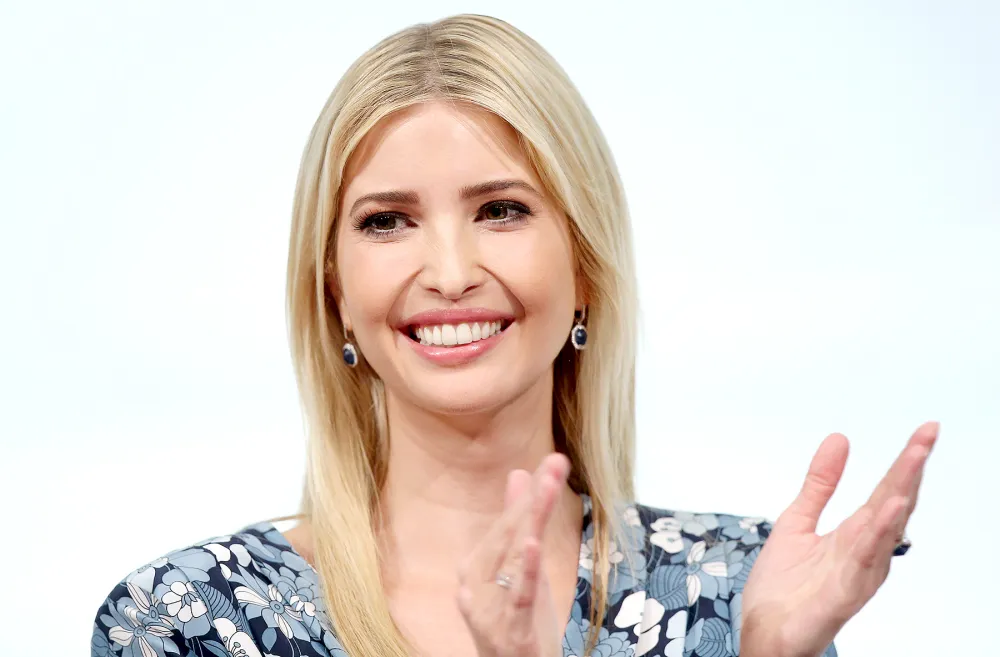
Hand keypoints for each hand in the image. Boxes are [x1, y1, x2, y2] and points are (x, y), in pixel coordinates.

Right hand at [456, 453, 569, 656]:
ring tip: (544, 492)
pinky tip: (531, 544)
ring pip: (513, 559)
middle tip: (555, 466)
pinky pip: (518, 596)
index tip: (555, 461)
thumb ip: (518, 523)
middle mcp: (477, 582)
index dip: (534, 491)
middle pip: (509, 533)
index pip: (509, 521)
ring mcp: (490, 607)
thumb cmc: (515, 622)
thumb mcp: (523, 569)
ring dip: (529, 522)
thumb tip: (518, 473)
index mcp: (479, 565)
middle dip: (535, 498)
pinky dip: (524, 571)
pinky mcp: (509, 629)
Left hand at [740, 421, 939, 656]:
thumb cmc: (783, 588)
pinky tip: (887, 511)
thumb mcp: (797, 520)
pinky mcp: (845, 594)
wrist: (764, 633)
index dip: (906, 461)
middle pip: (894, 503)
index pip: (887, 490)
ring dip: (901, 493)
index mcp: (855, 534)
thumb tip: (839, 439)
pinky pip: (865, 561)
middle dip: (911, 468)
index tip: (926, 430)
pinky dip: (878, 536)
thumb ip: (820, 484)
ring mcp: (858, 573)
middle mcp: (865, 552)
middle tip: (928, 434)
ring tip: (915, 459)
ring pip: (887, 529)